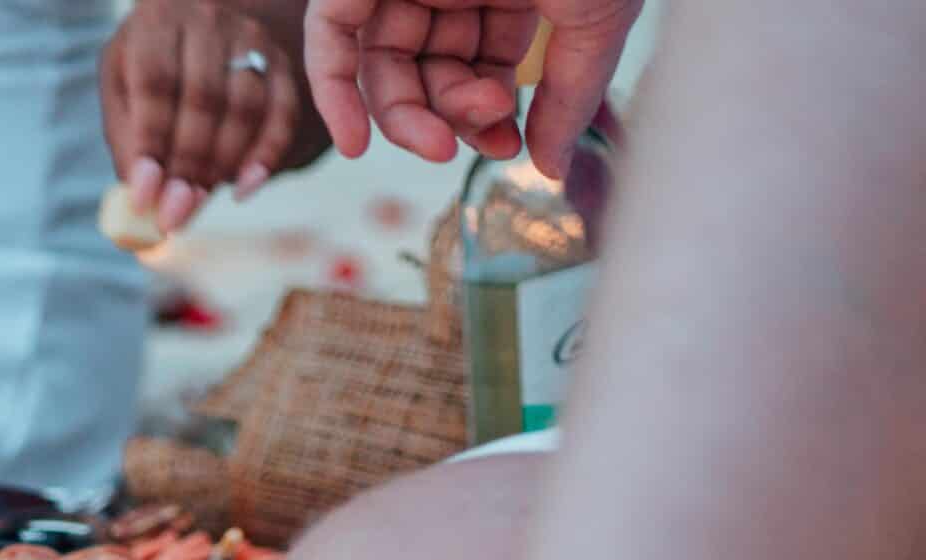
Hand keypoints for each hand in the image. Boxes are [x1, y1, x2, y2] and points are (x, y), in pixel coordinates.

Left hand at [102, 0, 306, 233]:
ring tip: (196, 204)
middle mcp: (208, 20)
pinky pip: (282, 114)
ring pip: (245, 108)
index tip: (144, 196)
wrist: (195, 29)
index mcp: (157, 19)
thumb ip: (128, 137)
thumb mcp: (122, 87)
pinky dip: (266, 157)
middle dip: (187, 166)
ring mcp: (250, 38)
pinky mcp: (280, 61)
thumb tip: (142, 200)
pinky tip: (244, 189)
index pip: (157, 84)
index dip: (151, 144)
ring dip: (222, 166)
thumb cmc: (150, 64)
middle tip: (173, 215)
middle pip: (203, 99)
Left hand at [304, 0, 638, 177]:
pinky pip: (332, 32)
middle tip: (473, 144)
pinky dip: (335, 89)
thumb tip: (550, 171)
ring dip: (408, 118)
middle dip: (450, 118)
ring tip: (441, 143)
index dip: (487, 115)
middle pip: (430, 72)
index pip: (480, 66)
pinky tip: (357, 142)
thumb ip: (570, 97)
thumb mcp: (593, 23)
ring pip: (385, 64)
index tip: (508, 145)